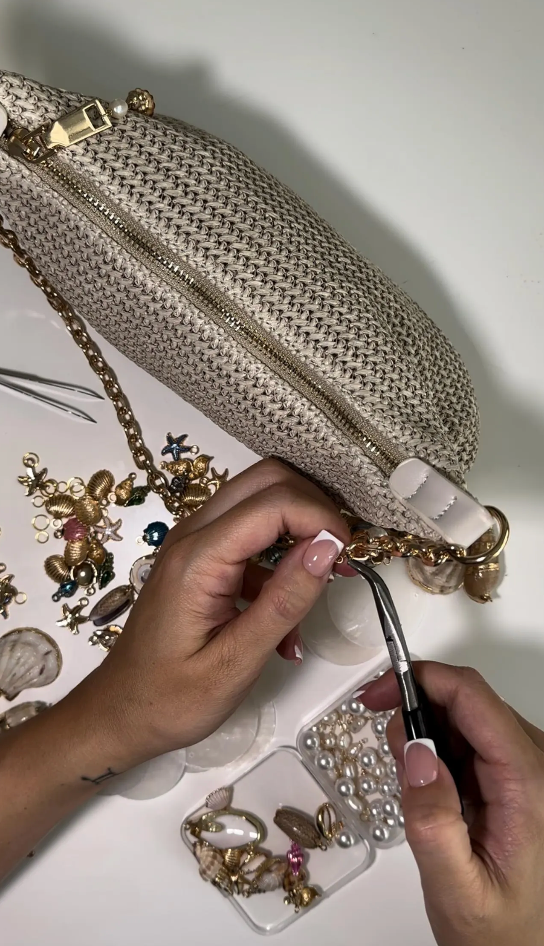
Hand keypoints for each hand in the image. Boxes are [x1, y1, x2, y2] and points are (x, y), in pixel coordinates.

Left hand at [0, 459, 350, 880]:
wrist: (119, 713)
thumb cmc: (171, 698)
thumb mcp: (235, 662)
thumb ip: (284, 602)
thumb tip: (328, 548)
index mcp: (198, 558)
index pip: (273, 502)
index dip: (321, 518)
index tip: (349, 556)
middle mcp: (193, 534)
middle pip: (266, 479)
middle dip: (314, 506)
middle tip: (341, 554)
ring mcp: (194, 542)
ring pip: (259, 499)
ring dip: (298, 528)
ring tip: (322, 580)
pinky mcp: (200, 558)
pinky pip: (249, 533)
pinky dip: (280, 556)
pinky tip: (287, 613)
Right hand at [362, 662, 543, 945]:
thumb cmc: (502, 931)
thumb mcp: (455, 888)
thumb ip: (432, 822)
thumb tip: (415, 749)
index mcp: (530, 785)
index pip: (473, 697)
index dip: (420, 680)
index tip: (376, 694)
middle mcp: (538, 766)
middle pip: (469, 700)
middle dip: (417, 709)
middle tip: (387, 747)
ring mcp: (530, 768)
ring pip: (469, 716)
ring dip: (428, 732)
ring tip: (412, 783)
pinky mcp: (520, 776)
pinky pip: (474, 739)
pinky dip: (442, 749)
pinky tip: (433, 787)